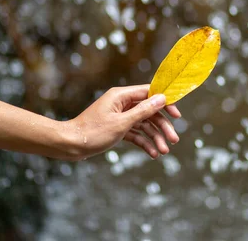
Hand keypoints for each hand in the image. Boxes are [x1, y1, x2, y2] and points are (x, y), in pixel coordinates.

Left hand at [66, 85, 180, 159]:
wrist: (70, 145)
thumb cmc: (92, 132)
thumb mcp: (121, 123)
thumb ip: (142, 111)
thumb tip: (161, 98)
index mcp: (121, 96)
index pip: (150, 93)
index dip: (165, 103)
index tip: (177, 115)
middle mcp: (122, 103)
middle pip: (149, 111)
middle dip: (162, 126)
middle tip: (174, 139)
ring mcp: (119, 116)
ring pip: (144, 124)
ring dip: (155, 137)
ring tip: (164, 150)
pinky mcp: (117, 128)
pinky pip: (135, 133)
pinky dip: (144, 142)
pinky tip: (152, 153)